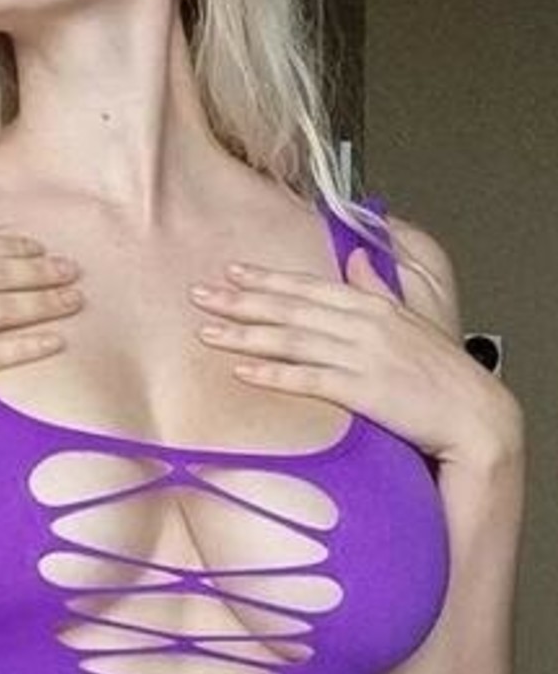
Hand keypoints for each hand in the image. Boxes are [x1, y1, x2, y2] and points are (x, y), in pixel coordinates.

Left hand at [188, 246, 512, 466]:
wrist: (474, 414)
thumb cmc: (443, 373)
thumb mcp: (412, 319)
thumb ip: (379, 288)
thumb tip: (356, 260)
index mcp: (372, 305)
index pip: (309, 286)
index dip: (267, 279)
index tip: (232, 272)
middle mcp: (362, 325)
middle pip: (290, 308)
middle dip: (242, 301)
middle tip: (200, 295)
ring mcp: (362, 356)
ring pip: (292, 340)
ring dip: (246, 336)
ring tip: (208, 333)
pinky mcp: (363, 390)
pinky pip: (309, 379)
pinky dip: (274, 375)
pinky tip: (244, 373)